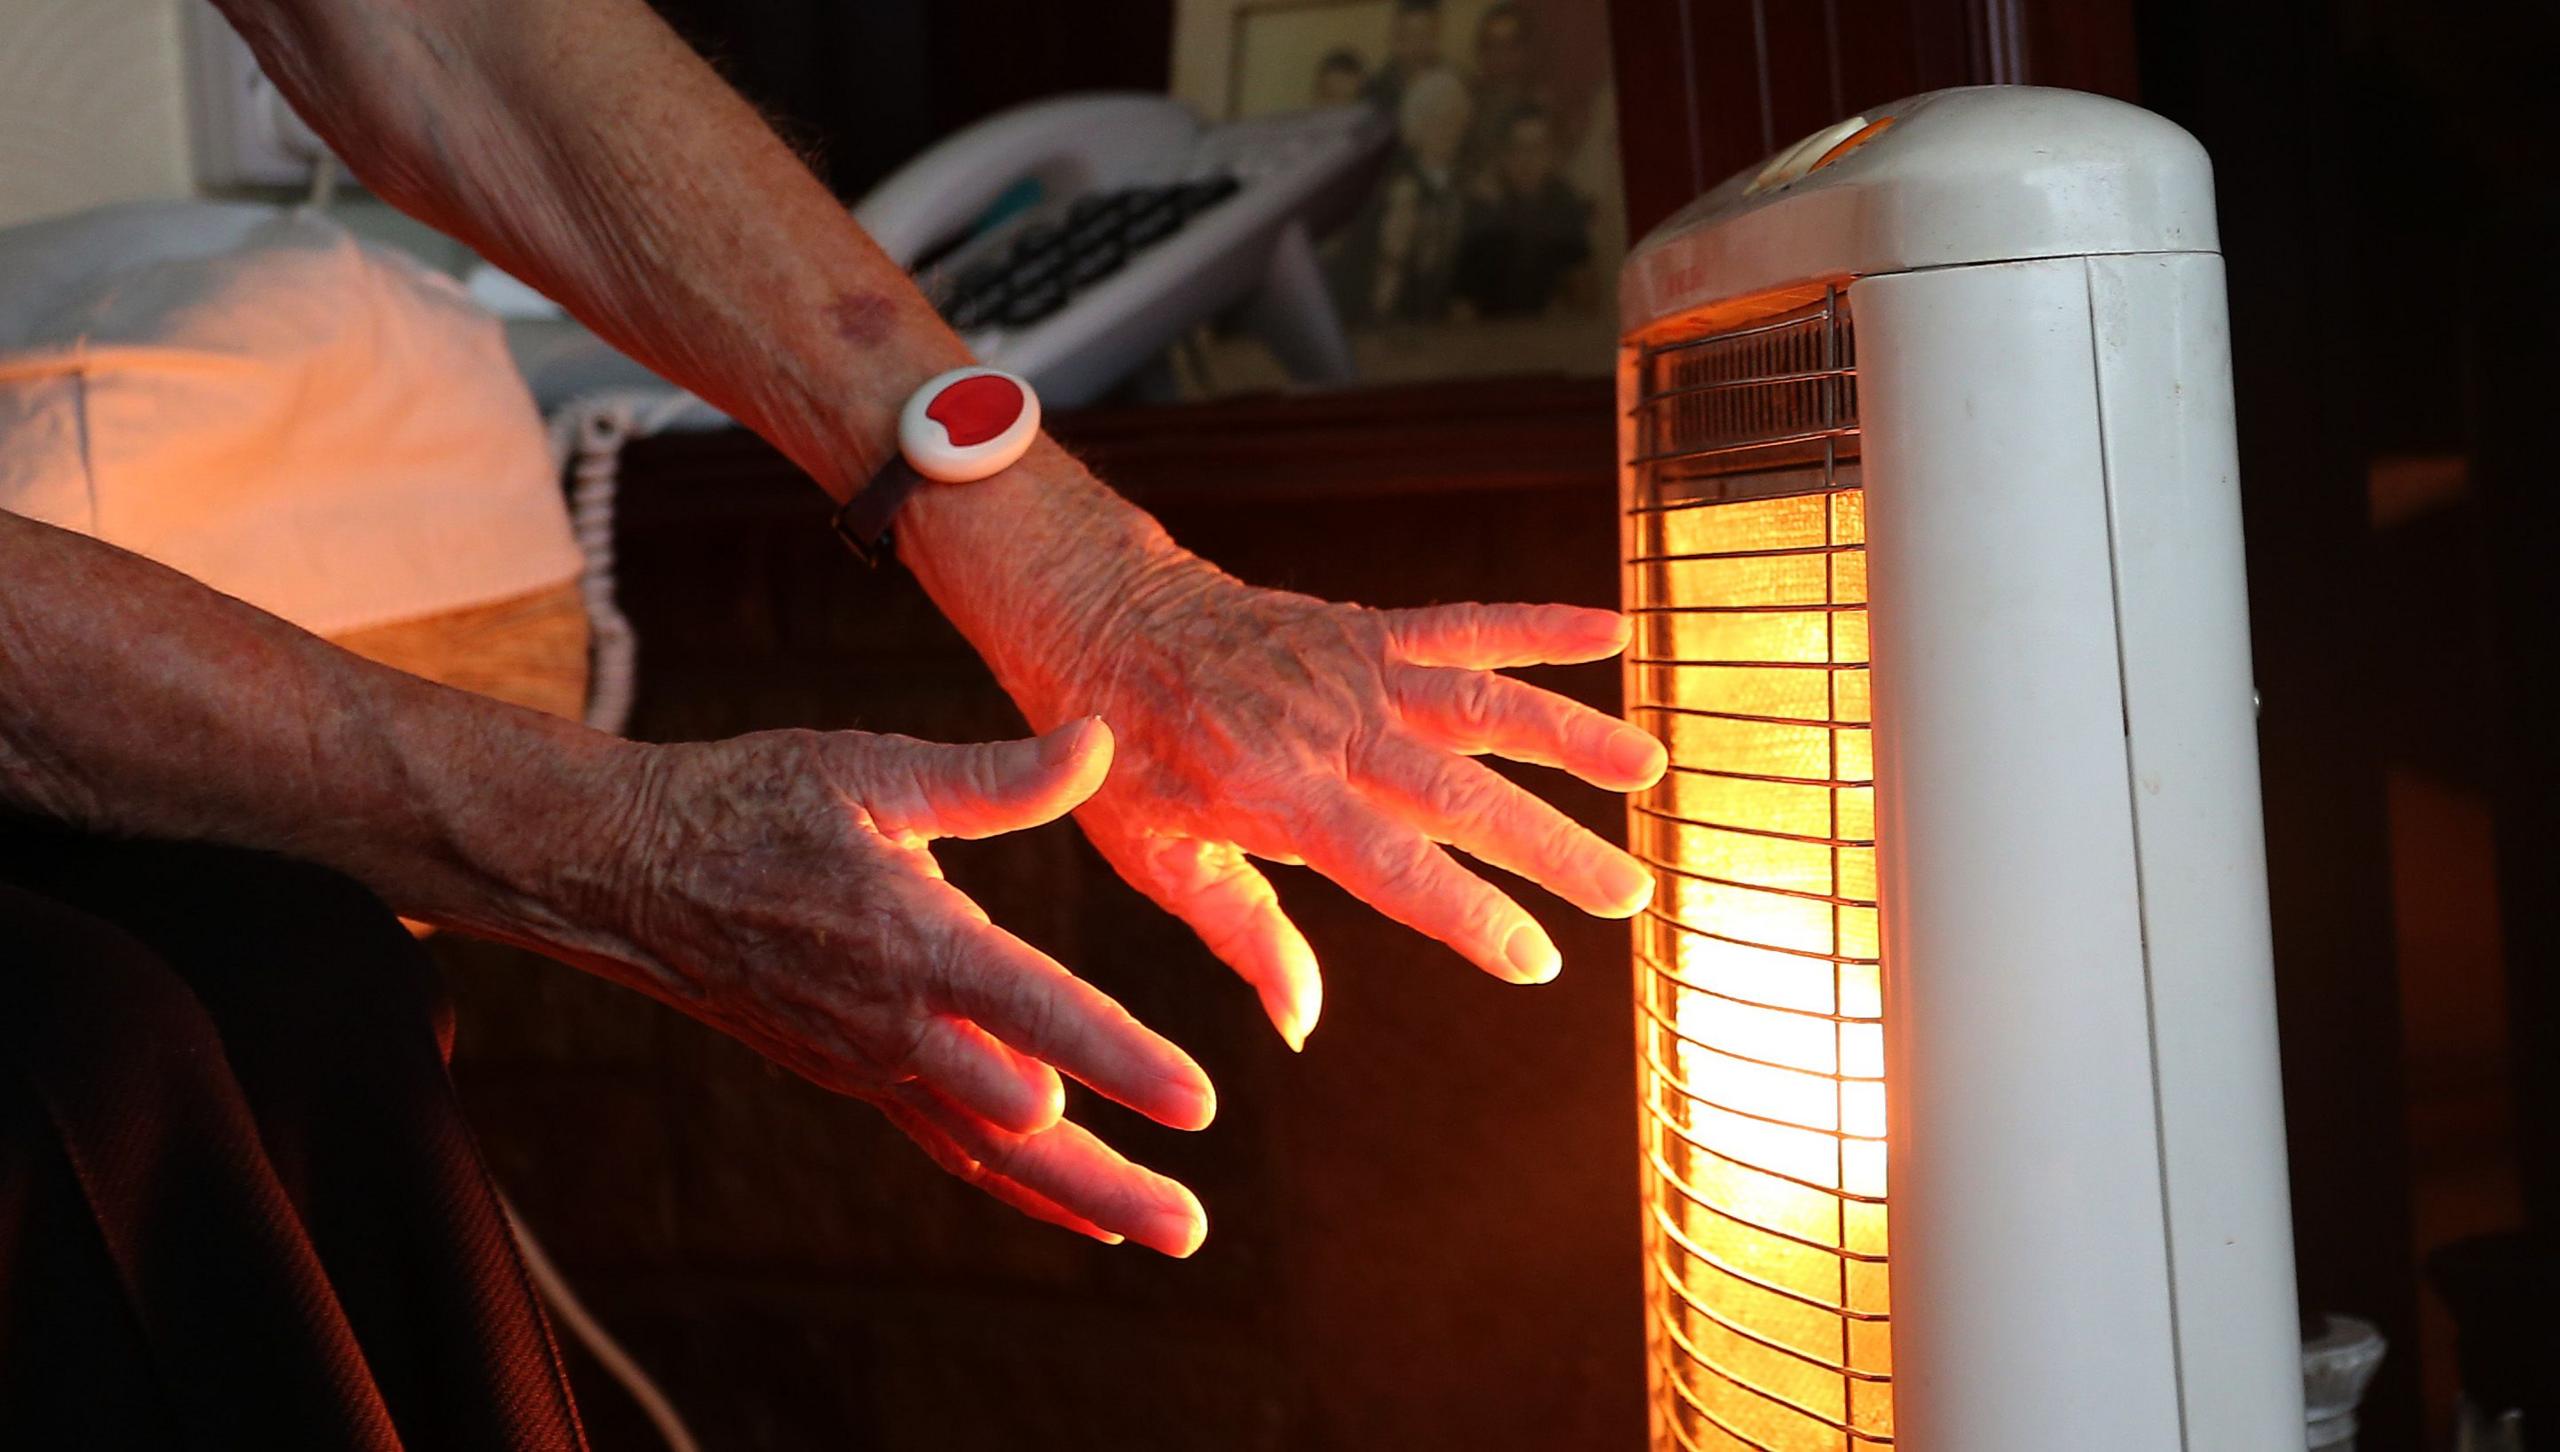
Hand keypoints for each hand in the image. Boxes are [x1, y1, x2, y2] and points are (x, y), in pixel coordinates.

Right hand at [575, 718, 1211, 1254]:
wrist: (632, 873)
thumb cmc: (755, 803)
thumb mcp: (873, 767)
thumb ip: (994, 776)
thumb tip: (1099, 739)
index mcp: (913, 939)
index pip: (1039, 1009)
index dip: (1121, 1058)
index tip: (1197, 1101)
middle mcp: (897, 1022)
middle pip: (1021, 1123)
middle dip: (1112, 1174)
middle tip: (1193, 1230)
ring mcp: (874, 1063)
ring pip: (990, 1153)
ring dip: (1080, 1196)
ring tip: (1167, 1234)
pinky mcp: (857, 1078)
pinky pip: (948, 1148)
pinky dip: (1017, 1188)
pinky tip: (1084, 1212)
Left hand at [1005, 558, 1667, 1049]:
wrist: (1098, 618)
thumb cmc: (1121, 759)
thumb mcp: (1156, 858)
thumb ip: (1243, 933)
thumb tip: (1302, 1026)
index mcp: (1274, 793)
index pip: (1391, 866)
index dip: (1468, 915)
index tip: (1536, 960)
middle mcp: (1327, 726)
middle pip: (1460, 792)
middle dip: (1552, 846)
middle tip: (1631, 894)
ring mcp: (1353, 670)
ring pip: (1481, 702)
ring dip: (1571, 734)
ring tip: (1649, 769)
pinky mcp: (1365, 629)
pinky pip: (1462, 624)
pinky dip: (1537, 624)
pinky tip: (1610, 633)